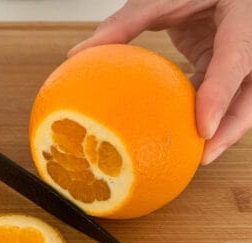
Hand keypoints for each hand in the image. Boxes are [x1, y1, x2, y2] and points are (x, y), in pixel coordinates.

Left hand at [68, 0, 251, 164]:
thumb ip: (124, 24)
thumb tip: (79, 53)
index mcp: (241, 14)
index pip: (237, 58)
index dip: (221, 94)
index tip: (203, 129)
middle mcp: (249, 37)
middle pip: (251, 91)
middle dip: (230, 127)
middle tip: (203, 156)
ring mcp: (242, 52)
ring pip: (242, 98)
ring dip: (221, 127)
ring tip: (195, 154)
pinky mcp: (225, 62)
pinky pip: (222, 92)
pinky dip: (205, 112)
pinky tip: (185, 129)